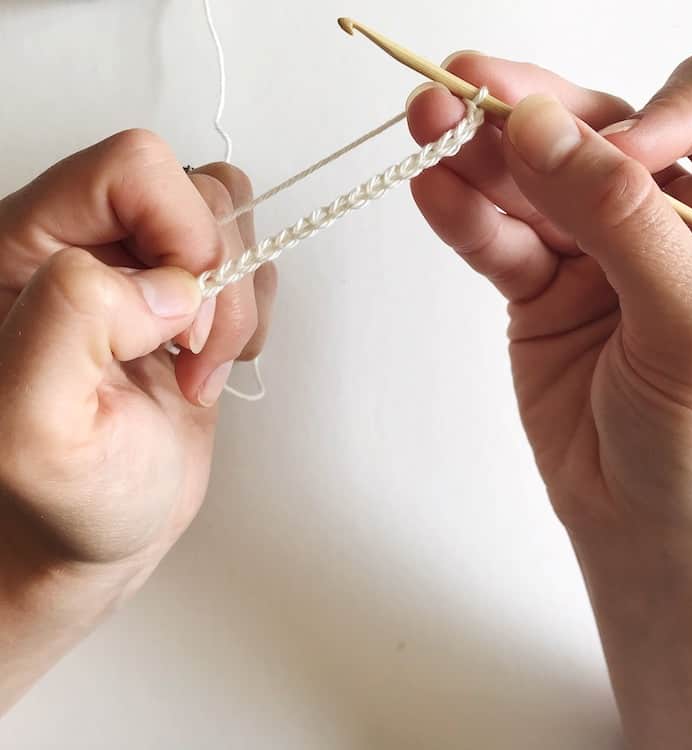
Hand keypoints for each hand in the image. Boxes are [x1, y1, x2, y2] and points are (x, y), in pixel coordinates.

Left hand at [0, 130, 274, 711]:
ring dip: (235, 300)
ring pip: (227, 220)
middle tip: (189, 352)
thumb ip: (71, 324)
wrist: (102, 526)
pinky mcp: (184, 299)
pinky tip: (209, 365)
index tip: (177, 316)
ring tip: (197, 365)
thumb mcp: (34, 429)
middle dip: (215, 279)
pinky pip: (247, 262)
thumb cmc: (61, 496)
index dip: (178, 231)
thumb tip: (162, 283)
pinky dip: (248, 316)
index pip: (129, 170)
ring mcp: (141, 269)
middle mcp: (83, 244)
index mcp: (21, 249)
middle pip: (192, 190)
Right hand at [408, 49, 691, 747]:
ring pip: (534, 185)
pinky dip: (466, 218)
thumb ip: (619, 221)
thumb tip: (545, 133)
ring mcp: (598, 255)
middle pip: (598, 136)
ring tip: (428, 127)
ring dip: (479, 156)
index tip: (614, 152)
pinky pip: (501, 242)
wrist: (645, 526)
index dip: (659, 112)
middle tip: (465, 86)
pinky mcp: (542, 291)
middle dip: (531, 111)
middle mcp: (671, 222)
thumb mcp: (690, 324)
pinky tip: (434, 190)